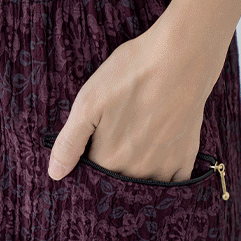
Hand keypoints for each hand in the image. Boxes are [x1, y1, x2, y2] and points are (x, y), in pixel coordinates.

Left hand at [47, 11, 226, 181]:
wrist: (181, 57)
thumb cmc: (131, 74)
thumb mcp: (88, 103)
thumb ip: (69, 143)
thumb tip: (55, 174)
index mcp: (109, 159)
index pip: (91, 175)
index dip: (88, 162)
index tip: (91, 146)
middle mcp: (137, 170)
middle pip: (118, 180)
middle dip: (112, 169)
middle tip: (117, 138)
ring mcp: (164, 166)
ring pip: (144, 184)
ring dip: (137, 175)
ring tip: (136, 145)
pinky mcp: (186, 156)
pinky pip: (174, 182)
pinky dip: (166, 176)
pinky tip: (160, 158)